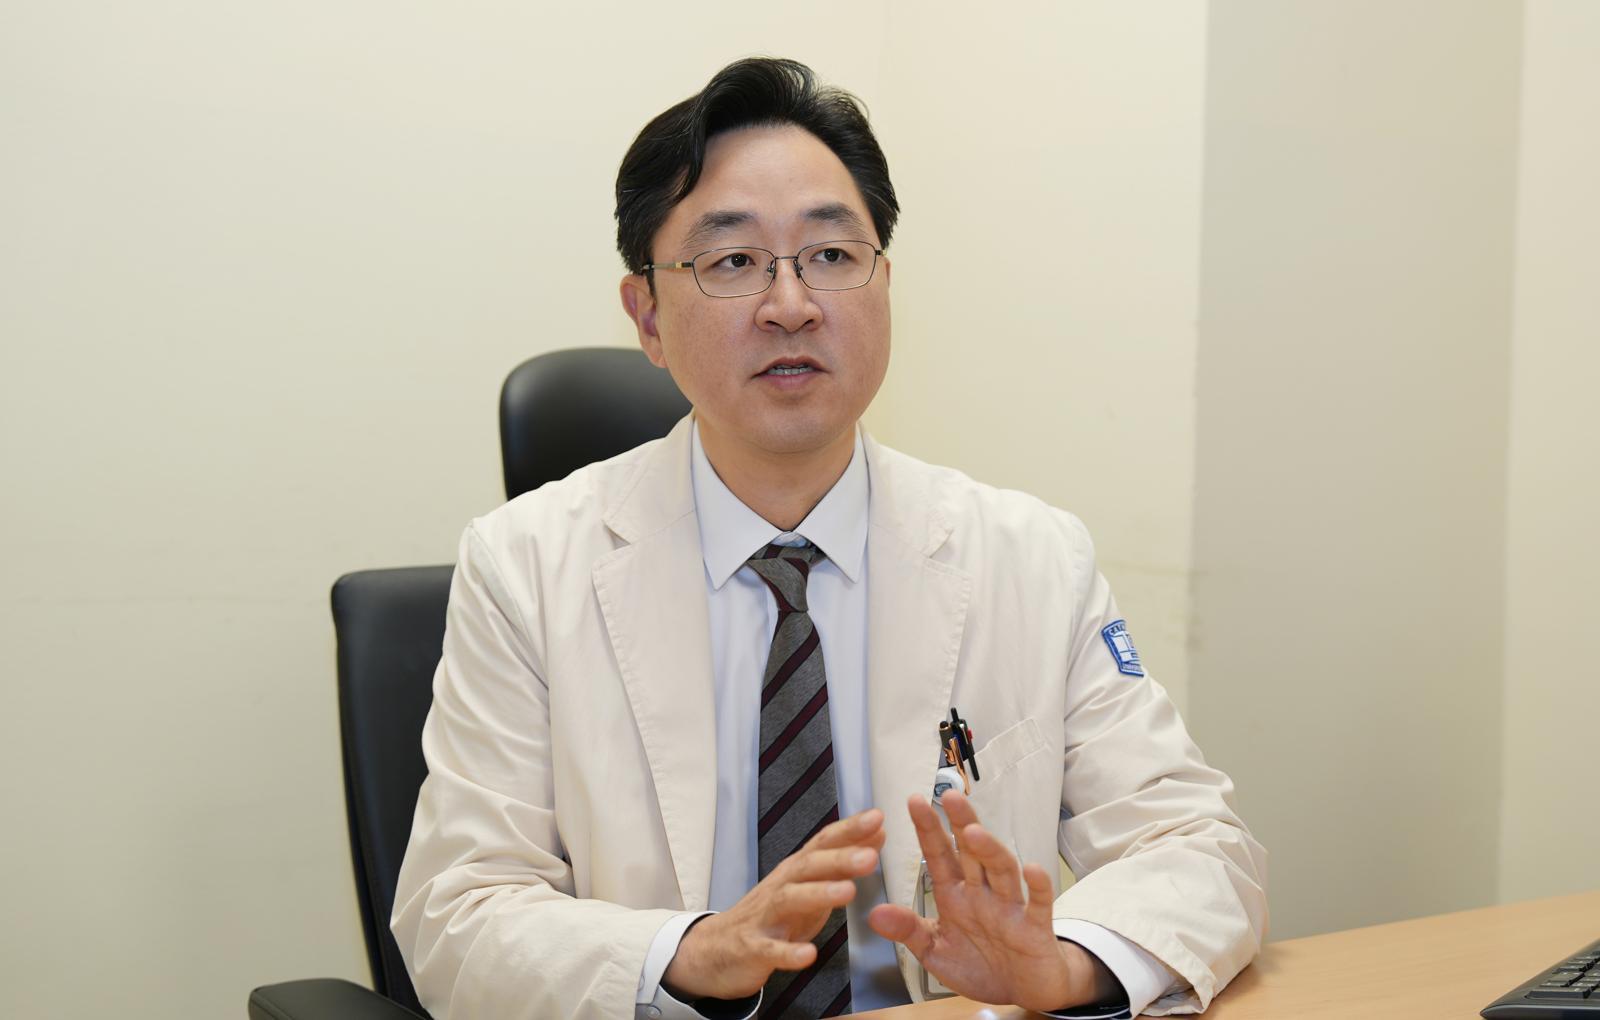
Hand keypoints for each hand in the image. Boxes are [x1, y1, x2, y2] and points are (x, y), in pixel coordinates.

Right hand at [661, 808, 885, 1001]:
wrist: (716, 949)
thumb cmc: (772, 914)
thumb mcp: (809, 886)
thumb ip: (842, 862)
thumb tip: (877, 833)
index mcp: (797, 871)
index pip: (823, 843)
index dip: (849, 830)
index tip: (877, 817)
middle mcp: (781, 886)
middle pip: (808, 866)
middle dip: (839, 859)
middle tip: (870, 857)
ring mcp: (765, 917)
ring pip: (789, 900)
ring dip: (819, 894)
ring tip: (848, 893)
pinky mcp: (753, 948)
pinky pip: (770, 950)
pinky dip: (789, 953)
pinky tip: (808, 954)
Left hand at [867, 791, 1114, 1011]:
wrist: (1021, 994)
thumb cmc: (980, 966)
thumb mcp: (935, 951)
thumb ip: (908, 931)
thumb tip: (873, 914)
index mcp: (956, 896)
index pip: (940, 855)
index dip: (929, 829)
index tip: (914, 801)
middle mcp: (983, 894)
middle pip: (972, 852)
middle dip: (962, 824)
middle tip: (950, 796)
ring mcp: (1010, 908)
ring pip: (1001, 870)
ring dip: (989, 850)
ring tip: (974, 832)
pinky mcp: (1035, 928)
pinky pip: (1038, 904)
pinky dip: (1038, 887)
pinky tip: (1033, 869)